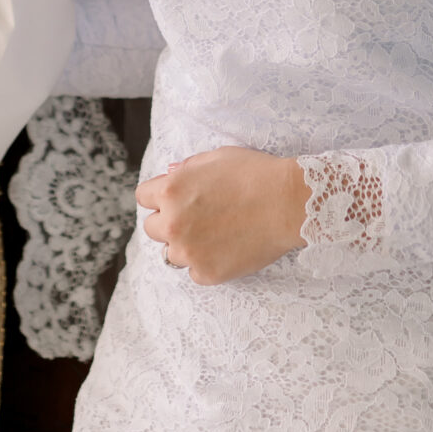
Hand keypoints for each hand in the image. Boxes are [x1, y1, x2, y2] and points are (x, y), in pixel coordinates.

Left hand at [135, 147, 308, 285]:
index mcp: (170, 191)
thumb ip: (186, 170)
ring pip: (171, 253)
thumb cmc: (255, 174)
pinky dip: (207, 263)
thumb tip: (170, 175)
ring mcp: (189, 252)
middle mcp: (172, 223)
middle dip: (170, 221)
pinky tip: (228, 249)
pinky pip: (194, 272)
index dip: (160, 197)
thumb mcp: (215, 158)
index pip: (143, 197)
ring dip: (186, 245)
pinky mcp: (207, 273)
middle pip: (153, 227)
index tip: (176, 199)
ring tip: (215, 235)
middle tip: (197, 218)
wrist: (288, 202)